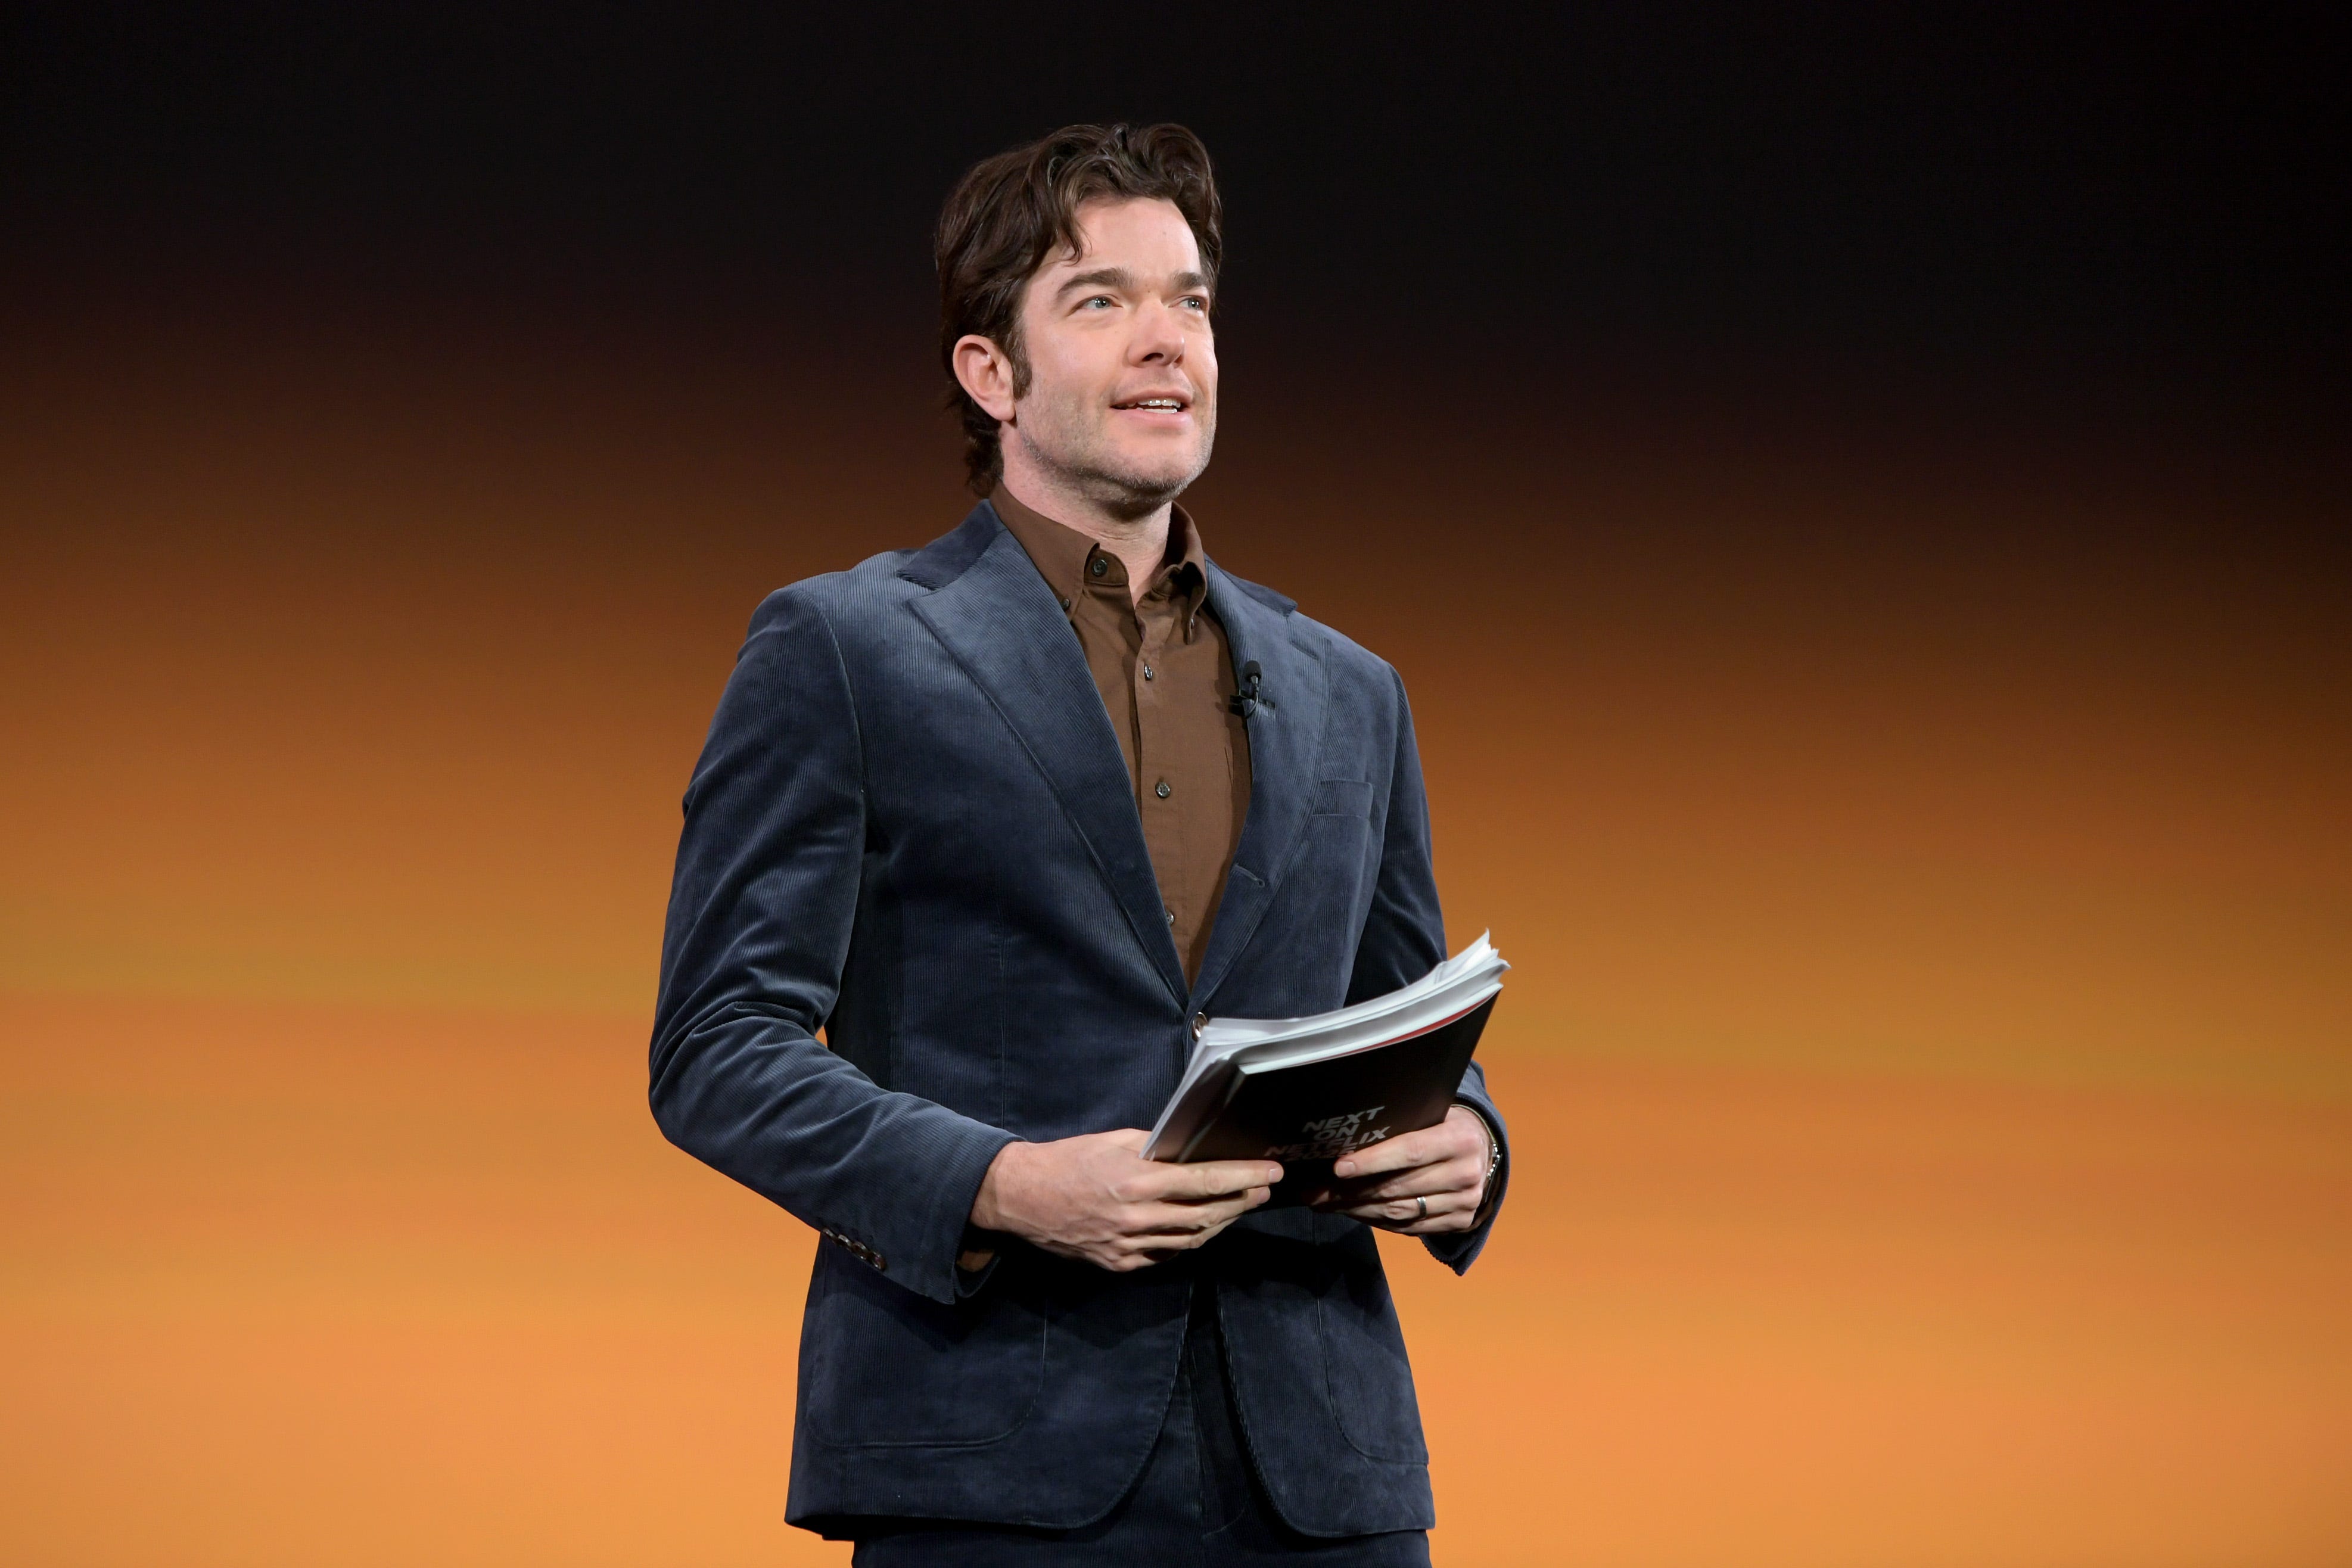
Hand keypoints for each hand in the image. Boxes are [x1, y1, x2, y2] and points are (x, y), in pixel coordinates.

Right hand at [970, 1130, 1282, 1272]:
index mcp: (1135, 1181)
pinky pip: (1165, 1255)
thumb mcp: (1112, 1141)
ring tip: (1239, 1207)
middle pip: (1205, 1215)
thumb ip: (1154, 1148)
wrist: (1020, 1197)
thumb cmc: (1066, 1160)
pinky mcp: (1118, 1264)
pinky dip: (1188, 1241)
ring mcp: (1127, 1246)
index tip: (1270, 1172)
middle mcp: (1135, 1218)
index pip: (1204, 1181)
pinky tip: (1202, 1227)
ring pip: (1190, 1240)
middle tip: (1264, 1190)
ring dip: (1220, 1223)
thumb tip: (1191, 1149)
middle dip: (1241, 1202)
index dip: (1242, 1178)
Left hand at [1310, 1104, 1492, 1234]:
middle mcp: (1466, 1173)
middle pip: (1398, 1187)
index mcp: (1460, 1138)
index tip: (1338, 1167)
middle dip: (1350, 1191)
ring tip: (1324, 1202)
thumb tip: (1348, 1131)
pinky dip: (1376, 1220)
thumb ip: (1402, 1121)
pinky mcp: (1459, 1222)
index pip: (1411, 1151)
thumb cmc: (1445, 1123)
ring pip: (1399, 1212)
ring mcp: (1465, 1202)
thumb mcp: (1433, 1111)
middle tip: (1314, 1190)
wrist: (1484, 1149)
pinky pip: (1408, 1227)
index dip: (1373, 1161)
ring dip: (1356, 1209)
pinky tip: (1352, 1212)